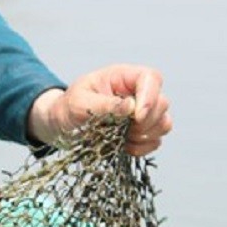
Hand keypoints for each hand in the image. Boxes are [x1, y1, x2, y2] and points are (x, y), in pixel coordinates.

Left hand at [27, 64, 171, 156]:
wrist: (62, 125)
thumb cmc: (68, 107)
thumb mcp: (79, 103)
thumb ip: (104, 104)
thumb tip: (130, 107)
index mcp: (123, 78)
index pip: (151, 78)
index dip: (150, 97)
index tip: (136, 117)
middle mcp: (137, 93)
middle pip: (162, 103)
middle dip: (146, 122)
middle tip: (124, 130)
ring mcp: (141, 114)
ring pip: (163, 123)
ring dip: (146, 136)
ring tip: (123, 139)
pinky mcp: (140, 133)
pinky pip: (155, 141)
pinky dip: (143, 148)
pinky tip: (124, 147)